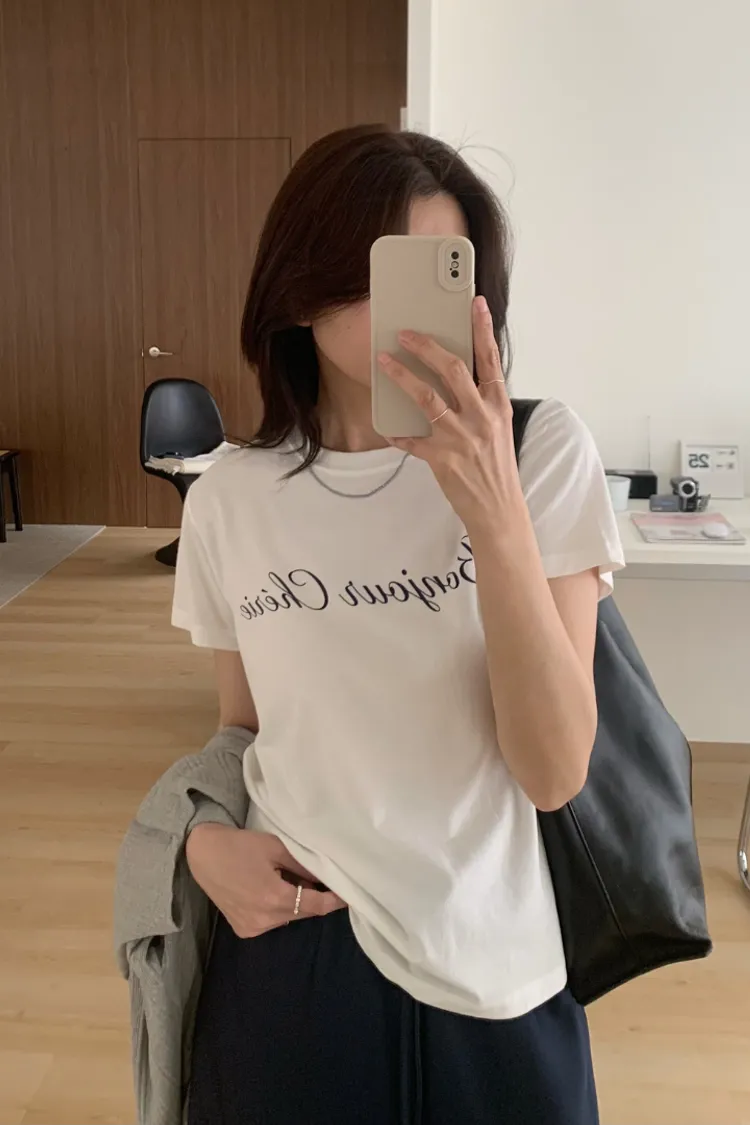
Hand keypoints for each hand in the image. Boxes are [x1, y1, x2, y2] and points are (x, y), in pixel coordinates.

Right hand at [186, 823, 345, 938]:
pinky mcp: (243, 930)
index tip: (349, 896)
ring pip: (287, 918)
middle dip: (313, 898)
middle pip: (303, 913)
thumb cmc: (240, 845)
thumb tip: (325, 878)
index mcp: (275, 898)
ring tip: (287, 880)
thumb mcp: (276, 848)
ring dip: (294, 903)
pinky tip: (269, 891)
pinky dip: (277, 909)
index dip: (334, 901)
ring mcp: (252, 928)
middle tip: (318, 880)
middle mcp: (265, 919)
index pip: (316, 906)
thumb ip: (303, 866)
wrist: (202, 853)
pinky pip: (271, 921)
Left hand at [377, 296, 523, 531]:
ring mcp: (461, 437)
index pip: (491, 359)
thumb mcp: (498, 429)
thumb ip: (480, 403)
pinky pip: (411, 439)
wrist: (499, 510)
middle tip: (405, 333)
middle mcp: (481, 417)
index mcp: (498, 406)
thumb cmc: (496, 468)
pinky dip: (398, 433)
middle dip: (426, 346)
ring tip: (384, 361)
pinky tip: (389, 429)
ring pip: (425, 396)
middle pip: (452, 369)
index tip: (474, 303)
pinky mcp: (442, 458)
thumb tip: (453, 377)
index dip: (482, 328)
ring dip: (401, 375)